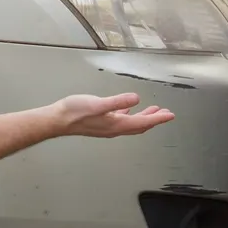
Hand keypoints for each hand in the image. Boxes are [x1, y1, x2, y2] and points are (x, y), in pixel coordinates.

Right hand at [50, 93, 174, 136]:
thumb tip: (136, 98)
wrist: (57, 120)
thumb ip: (118, 101)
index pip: (142, 122)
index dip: (158, 119)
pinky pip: (122, 119)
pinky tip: (130, 108)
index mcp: (116, 124)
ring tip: (154, 110)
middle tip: (167, 114)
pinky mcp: (101, 122)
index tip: (170, 116)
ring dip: (144, 117)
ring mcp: (108, 126)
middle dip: (155, 120)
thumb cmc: (75, 112)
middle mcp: (114, 128)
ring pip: (132, 123)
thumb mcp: (98, 104)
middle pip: (140, 125)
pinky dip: (130, 114)